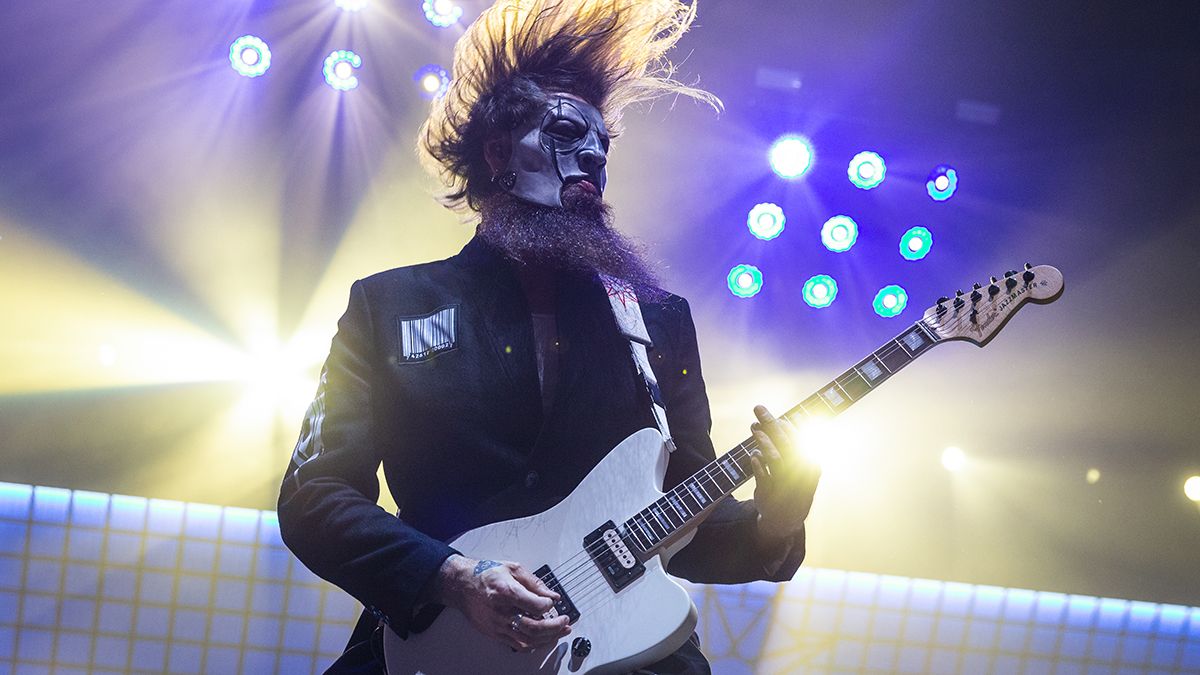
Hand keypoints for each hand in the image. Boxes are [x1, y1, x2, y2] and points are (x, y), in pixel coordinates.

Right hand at [435, 554, 570, 650]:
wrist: (462, 585)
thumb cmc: (485, 574)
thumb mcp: (512, 569)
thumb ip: (535, 583)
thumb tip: (552, 595)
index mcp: (506, 592)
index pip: (535, 606)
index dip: (548, 605)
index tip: (553, 602)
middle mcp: (501, 612)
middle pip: (534, 628)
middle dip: (555, 627)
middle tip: (565, 621)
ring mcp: (497, 625)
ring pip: (528, 640)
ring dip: (548, 638)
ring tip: (560, 632)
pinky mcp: (494, 633)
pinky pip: (518, 645)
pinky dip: (534, 644)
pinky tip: (543, 639)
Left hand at [749, 405, 821, 541]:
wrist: (787, 520)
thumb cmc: (792, 487)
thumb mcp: (798, 469)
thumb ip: (789, 447)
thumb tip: (779, 422)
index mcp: (810, 465)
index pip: (796, 438)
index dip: (782, 424)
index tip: (770, 414)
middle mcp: (799, 474)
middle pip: (785, 443)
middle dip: (771, 423)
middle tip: (758, 408)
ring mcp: (785, 485)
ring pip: (775, 459)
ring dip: (764, 441)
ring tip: (754, 428)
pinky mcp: (769, 495)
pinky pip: (763, 477)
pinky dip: (757, 465)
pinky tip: (753, 454)